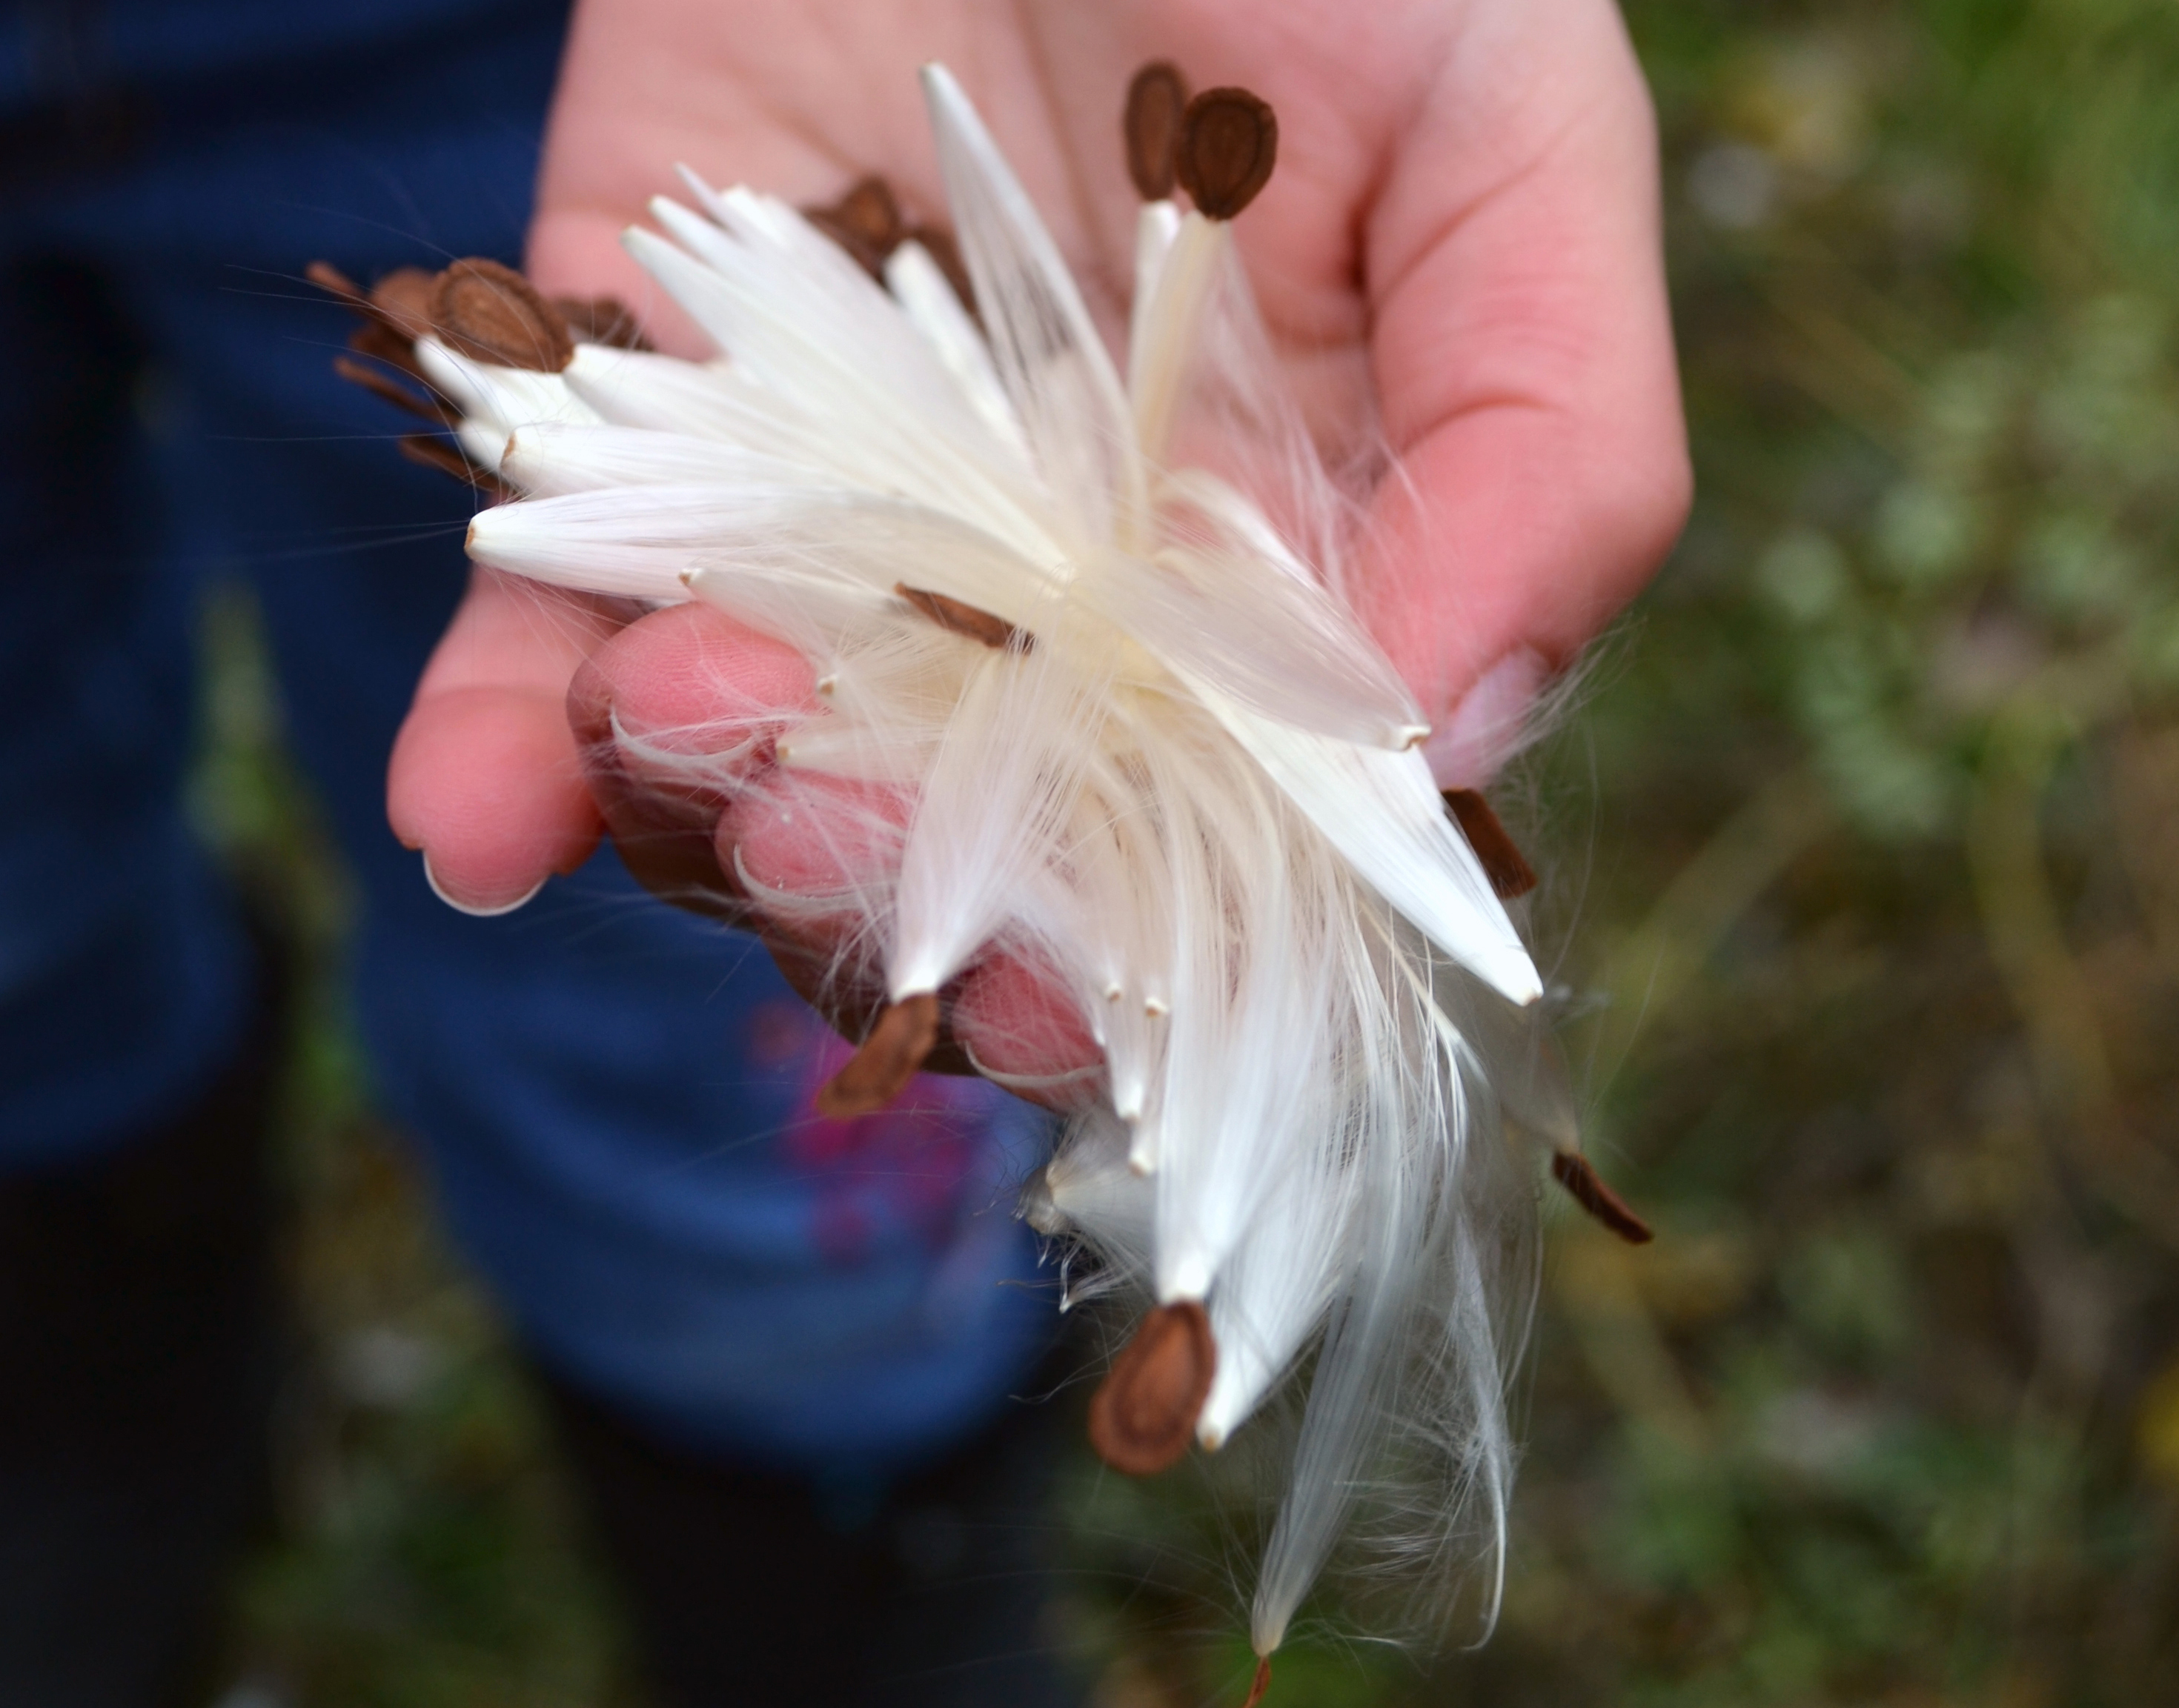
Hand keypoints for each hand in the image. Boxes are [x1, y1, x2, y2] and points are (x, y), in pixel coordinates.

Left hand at [388, 0, 1690, 1074]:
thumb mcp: (1515, 146)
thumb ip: (1556, 441)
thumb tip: (1456, 739)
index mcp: (1274, 577)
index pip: (1221, 845)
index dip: (1157, 955)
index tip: (1091, 1003)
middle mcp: (1054, 588)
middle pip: (975, 835)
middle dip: (903, 888)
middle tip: (842, 837)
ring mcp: (841, 509)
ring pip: (768, 757)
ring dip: (707, 802)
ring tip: (683, 726)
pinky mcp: (648, 410)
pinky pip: (561, 612)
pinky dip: (506, 734)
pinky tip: (477, 816)